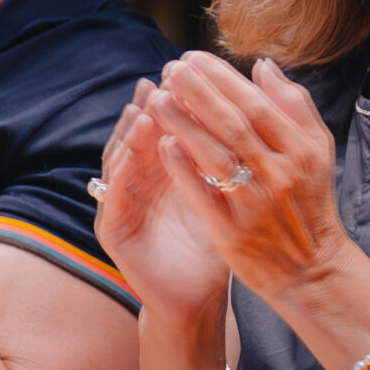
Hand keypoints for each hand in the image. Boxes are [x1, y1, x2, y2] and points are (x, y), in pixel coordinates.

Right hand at [95, 79, 232, 325]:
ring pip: (121, 158)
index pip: (168, 124)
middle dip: (152, 106)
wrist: (199, 299)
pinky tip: (130, 152)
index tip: (191, 70)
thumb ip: (237, 154)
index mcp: (167, 169)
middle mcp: (141, 181)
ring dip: (132, 132)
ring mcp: (123, 204)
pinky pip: (113, 196)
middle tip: (163, 80)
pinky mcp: (113, 231)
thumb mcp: (231, 193)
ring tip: (144, 107)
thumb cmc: (218, 244)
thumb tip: (256, 107)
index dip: (179, 99)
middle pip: (141, 134)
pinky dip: (120, 171)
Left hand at [141, 52, 352, 304]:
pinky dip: (184, 169)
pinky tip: (163, 145)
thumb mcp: (317, 150)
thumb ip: (293, 105)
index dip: (222, 78)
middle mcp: (280, 173)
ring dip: (183, 124)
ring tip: (157, 100)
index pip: (256, 103)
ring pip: (215, 155)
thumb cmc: (310, 203)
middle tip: (170, 69)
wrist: (313, 270)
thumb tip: (262, 65)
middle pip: (233, 124)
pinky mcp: (234, 232)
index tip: (193, 58)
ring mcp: (255, 203)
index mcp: (300, 149)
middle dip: (197, 92)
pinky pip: (204, 195)